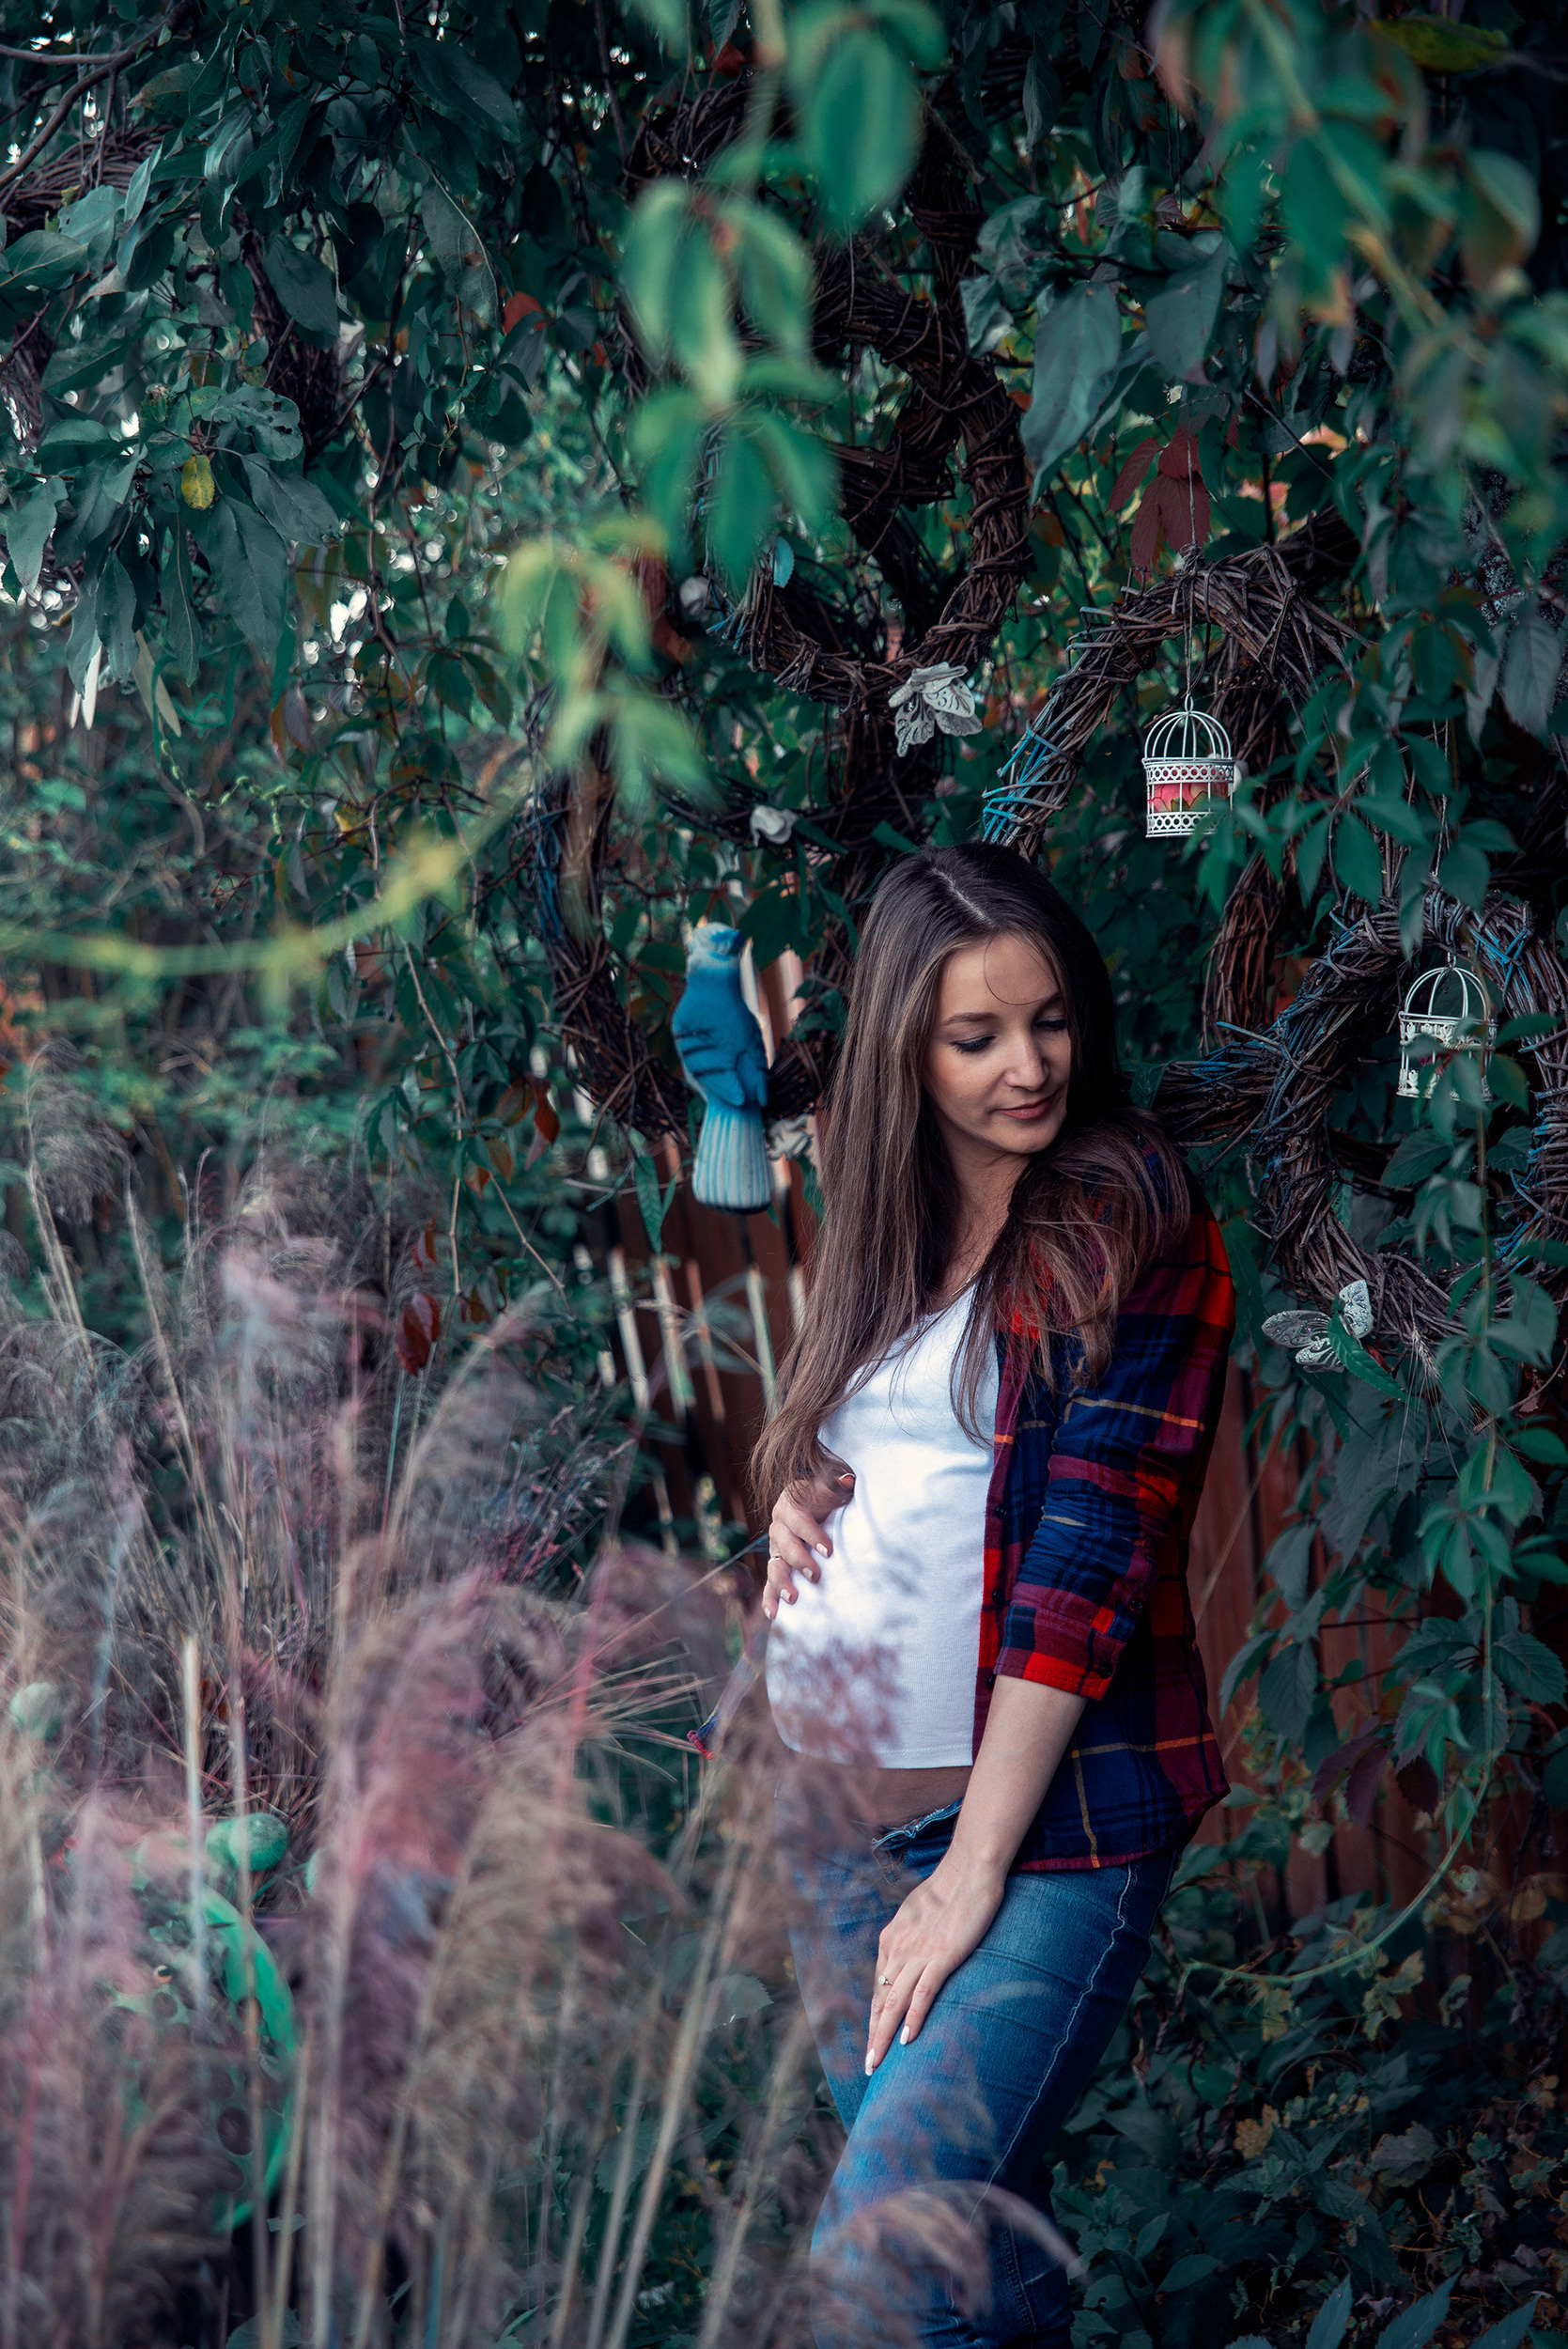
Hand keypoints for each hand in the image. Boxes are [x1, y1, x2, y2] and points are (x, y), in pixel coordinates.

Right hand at [761, 1468, 853, 1620]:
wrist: (813, 1502)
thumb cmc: (825, 1494)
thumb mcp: (832, 1484)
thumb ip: (837, 1483)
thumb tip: (847, 1481)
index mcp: (790, 1505)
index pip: (798, 1521)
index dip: (812, 1535)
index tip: (828, 1550)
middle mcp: (779, 1527)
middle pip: (785, 1545)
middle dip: (799, 1561)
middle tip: (815, 1576)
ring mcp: (776, 1548)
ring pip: (774, 1566)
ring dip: (781, 1583)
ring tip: (793, 1598)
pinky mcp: (778, 1565)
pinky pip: (769, 1583)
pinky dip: (769, 1598)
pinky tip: (774, 1615)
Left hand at [865, 1848, 1005, 2072]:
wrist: (969, 1871)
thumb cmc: (948, 1890)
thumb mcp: (918, 1915)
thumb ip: (908, 1938)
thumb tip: (904, 1958)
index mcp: (892, 1938)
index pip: (879, 1986)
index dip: (873, 2017)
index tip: (872, 2040)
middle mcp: (899, 1948)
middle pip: (881, 1999)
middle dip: (873, 2035)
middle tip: (868, 2066)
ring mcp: (920, 1953)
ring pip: (895, 2001)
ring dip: (884, 2035)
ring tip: (878, 2062)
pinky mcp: (942, 1956)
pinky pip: (923, 1993)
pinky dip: (913, 2017)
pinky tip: (908, 2039)